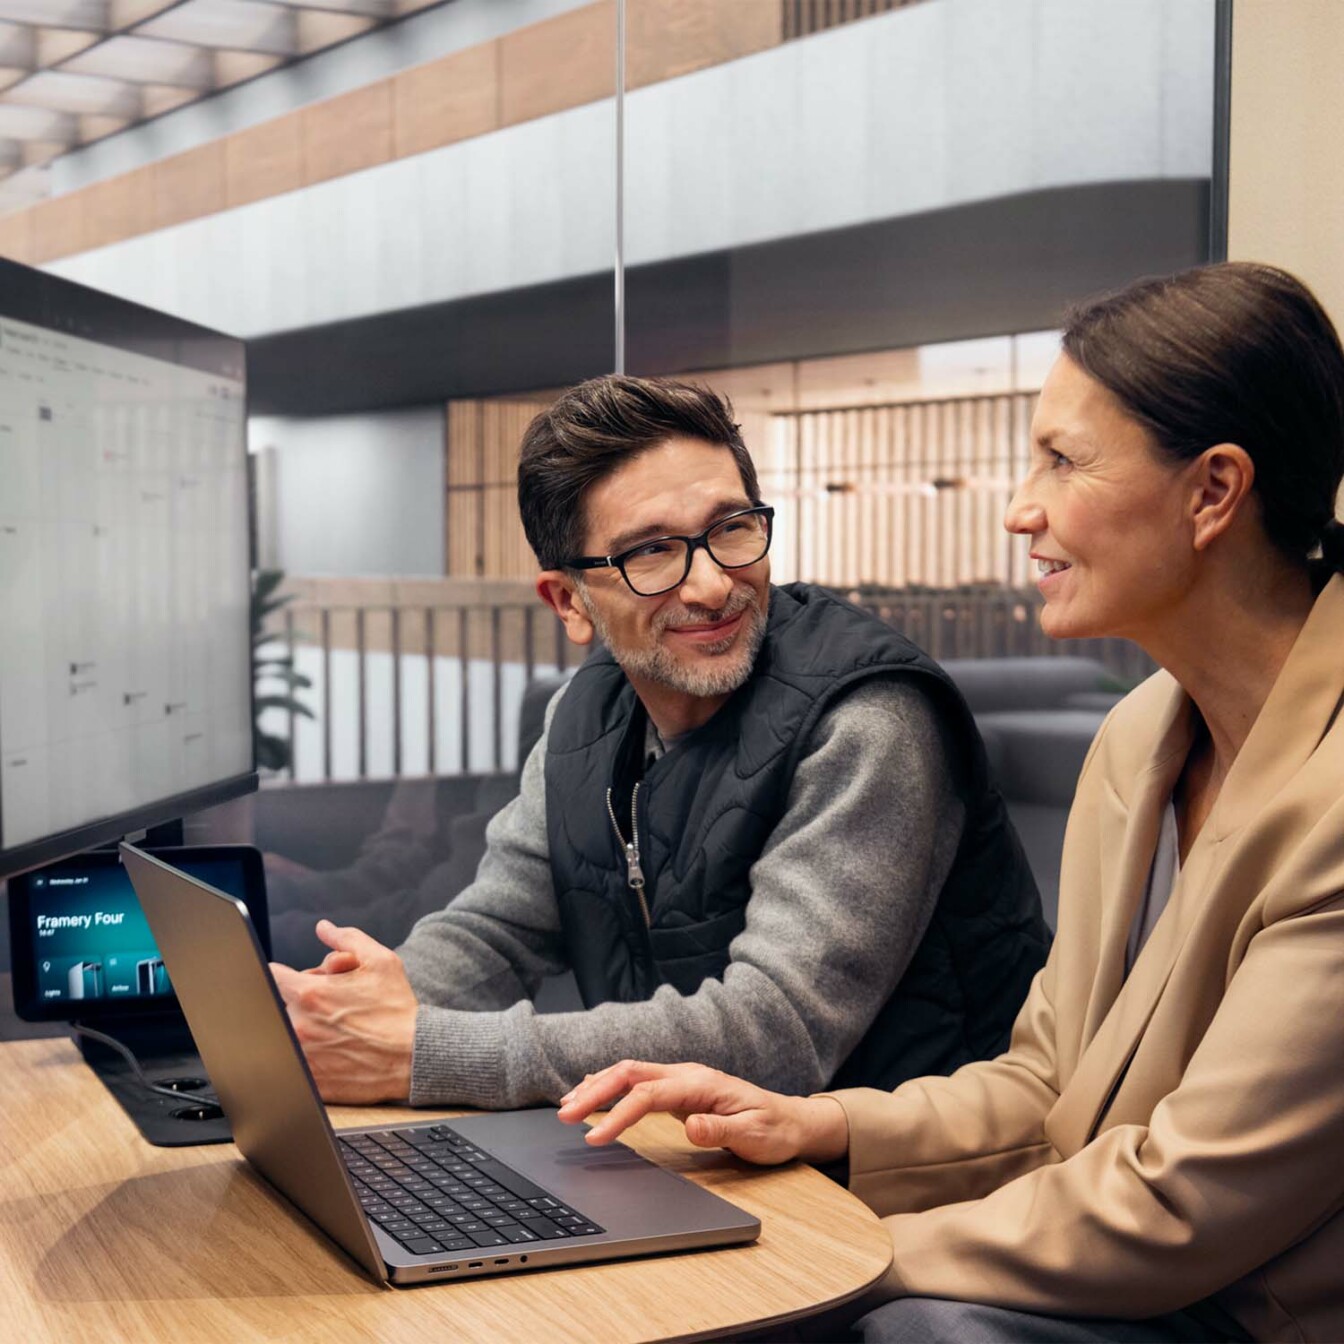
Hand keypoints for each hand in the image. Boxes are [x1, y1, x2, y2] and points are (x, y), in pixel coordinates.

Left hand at [270, 920, 416, 1103]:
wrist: (413, 1057)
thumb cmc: (397, 1009)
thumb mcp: (380, 961)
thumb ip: (347, 938)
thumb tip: (323, 928)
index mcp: (309, 993)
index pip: (269, 975)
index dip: (283, 974)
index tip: (296, 980)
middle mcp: (298, 1025)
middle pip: (279, 1004)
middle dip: (299, 1001)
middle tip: (330, 1004)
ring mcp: (300, 1056)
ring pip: (284, 1034)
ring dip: (301, 1028)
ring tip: (334, 1029)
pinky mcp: (307, 1080)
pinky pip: (293, 1063)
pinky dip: (307, 1056)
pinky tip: (334, 1052)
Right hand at [557, 1060, 848, 1166]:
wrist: (790, 1121)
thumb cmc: (773, 1130)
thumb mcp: (753, 1135)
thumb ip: (721, 1129)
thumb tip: (691, 1126)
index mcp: (700, 1083)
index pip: (647, 1095)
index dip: (618, 1115)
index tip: (594, 1139)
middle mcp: (686, 1075)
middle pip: (630, 1073)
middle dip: (594, 1091)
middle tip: (564, 1114)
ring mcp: (681, 1079)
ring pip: (629, 1073)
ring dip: (597, 1086)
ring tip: (567, 1105)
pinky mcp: (678, 1089)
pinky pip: (636, 1081)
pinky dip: (610, 1084)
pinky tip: (591, 1090)